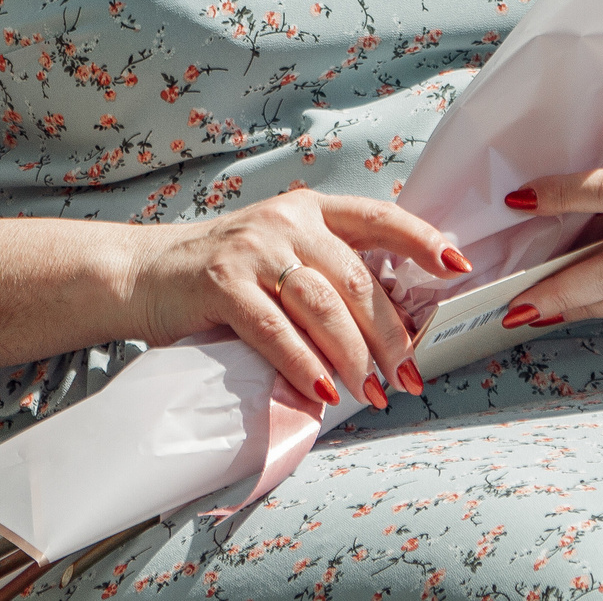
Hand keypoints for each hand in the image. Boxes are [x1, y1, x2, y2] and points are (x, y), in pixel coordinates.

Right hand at [120, 190, 468, 409]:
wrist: (144, 274)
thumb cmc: (225, 275)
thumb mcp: (282, 256)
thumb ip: (327, 275)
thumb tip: (391, 327)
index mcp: (310, 209)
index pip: (379, 218)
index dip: (422, 240)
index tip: (458, 266)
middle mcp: (286, 221)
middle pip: (355, 278)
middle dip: (390, 333)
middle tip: (410, 374)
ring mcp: (253, 250)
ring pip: (322, 306)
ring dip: (354, 357)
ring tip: (373, 392)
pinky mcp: (221, 284)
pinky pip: (274, 330)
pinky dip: (303, 365)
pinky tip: (323, 391)